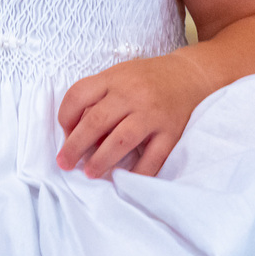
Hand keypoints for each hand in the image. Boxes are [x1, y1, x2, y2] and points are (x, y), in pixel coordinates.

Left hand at [56, 53, 207, 178]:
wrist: (189, 75)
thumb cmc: (146, 79)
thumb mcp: (119, 76)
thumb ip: (98, 98)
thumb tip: (75, 133)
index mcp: (114, 79)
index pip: (78, 95)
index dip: (65, 117)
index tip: (65, 134)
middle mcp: (131, 94)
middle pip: (96, 121)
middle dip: (75, 146)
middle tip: (64, 163)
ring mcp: (152, 113)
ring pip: (121, 140)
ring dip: (101, 160)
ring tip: (89, 173)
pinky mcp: (171, 132)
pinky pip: (153, 157)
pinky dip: (137, 172)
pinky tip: (123, 180)